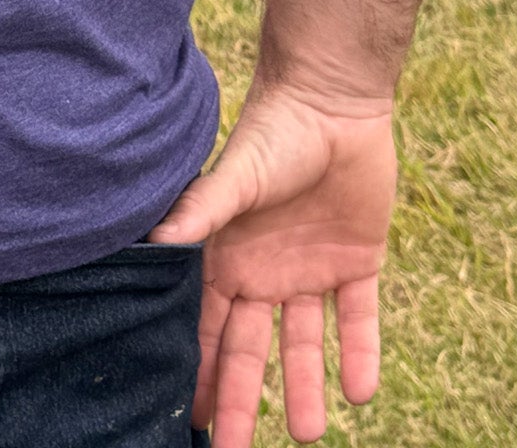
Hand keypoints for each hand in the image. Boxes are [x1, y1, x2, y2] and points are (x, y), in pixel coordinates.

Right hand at [149, 81, 396, 446]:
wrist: (333, 102)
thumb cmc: (272, 133)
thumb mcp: (235, 176)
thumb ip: (200, 212)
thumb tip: (156, 243)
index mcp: (228, 257)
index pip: (209, 327)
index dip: (200, 371)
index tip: (190, 419)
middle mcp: (265, 272)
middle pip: (251, 349)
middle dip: (242, 399)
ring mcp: (311, 270)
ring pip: (305, 343)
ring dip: (306, 387)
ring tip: (309, 434)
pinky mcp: (357, 263)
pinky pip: (358, 318)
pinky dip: (360, 354)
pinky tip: (360, 393)